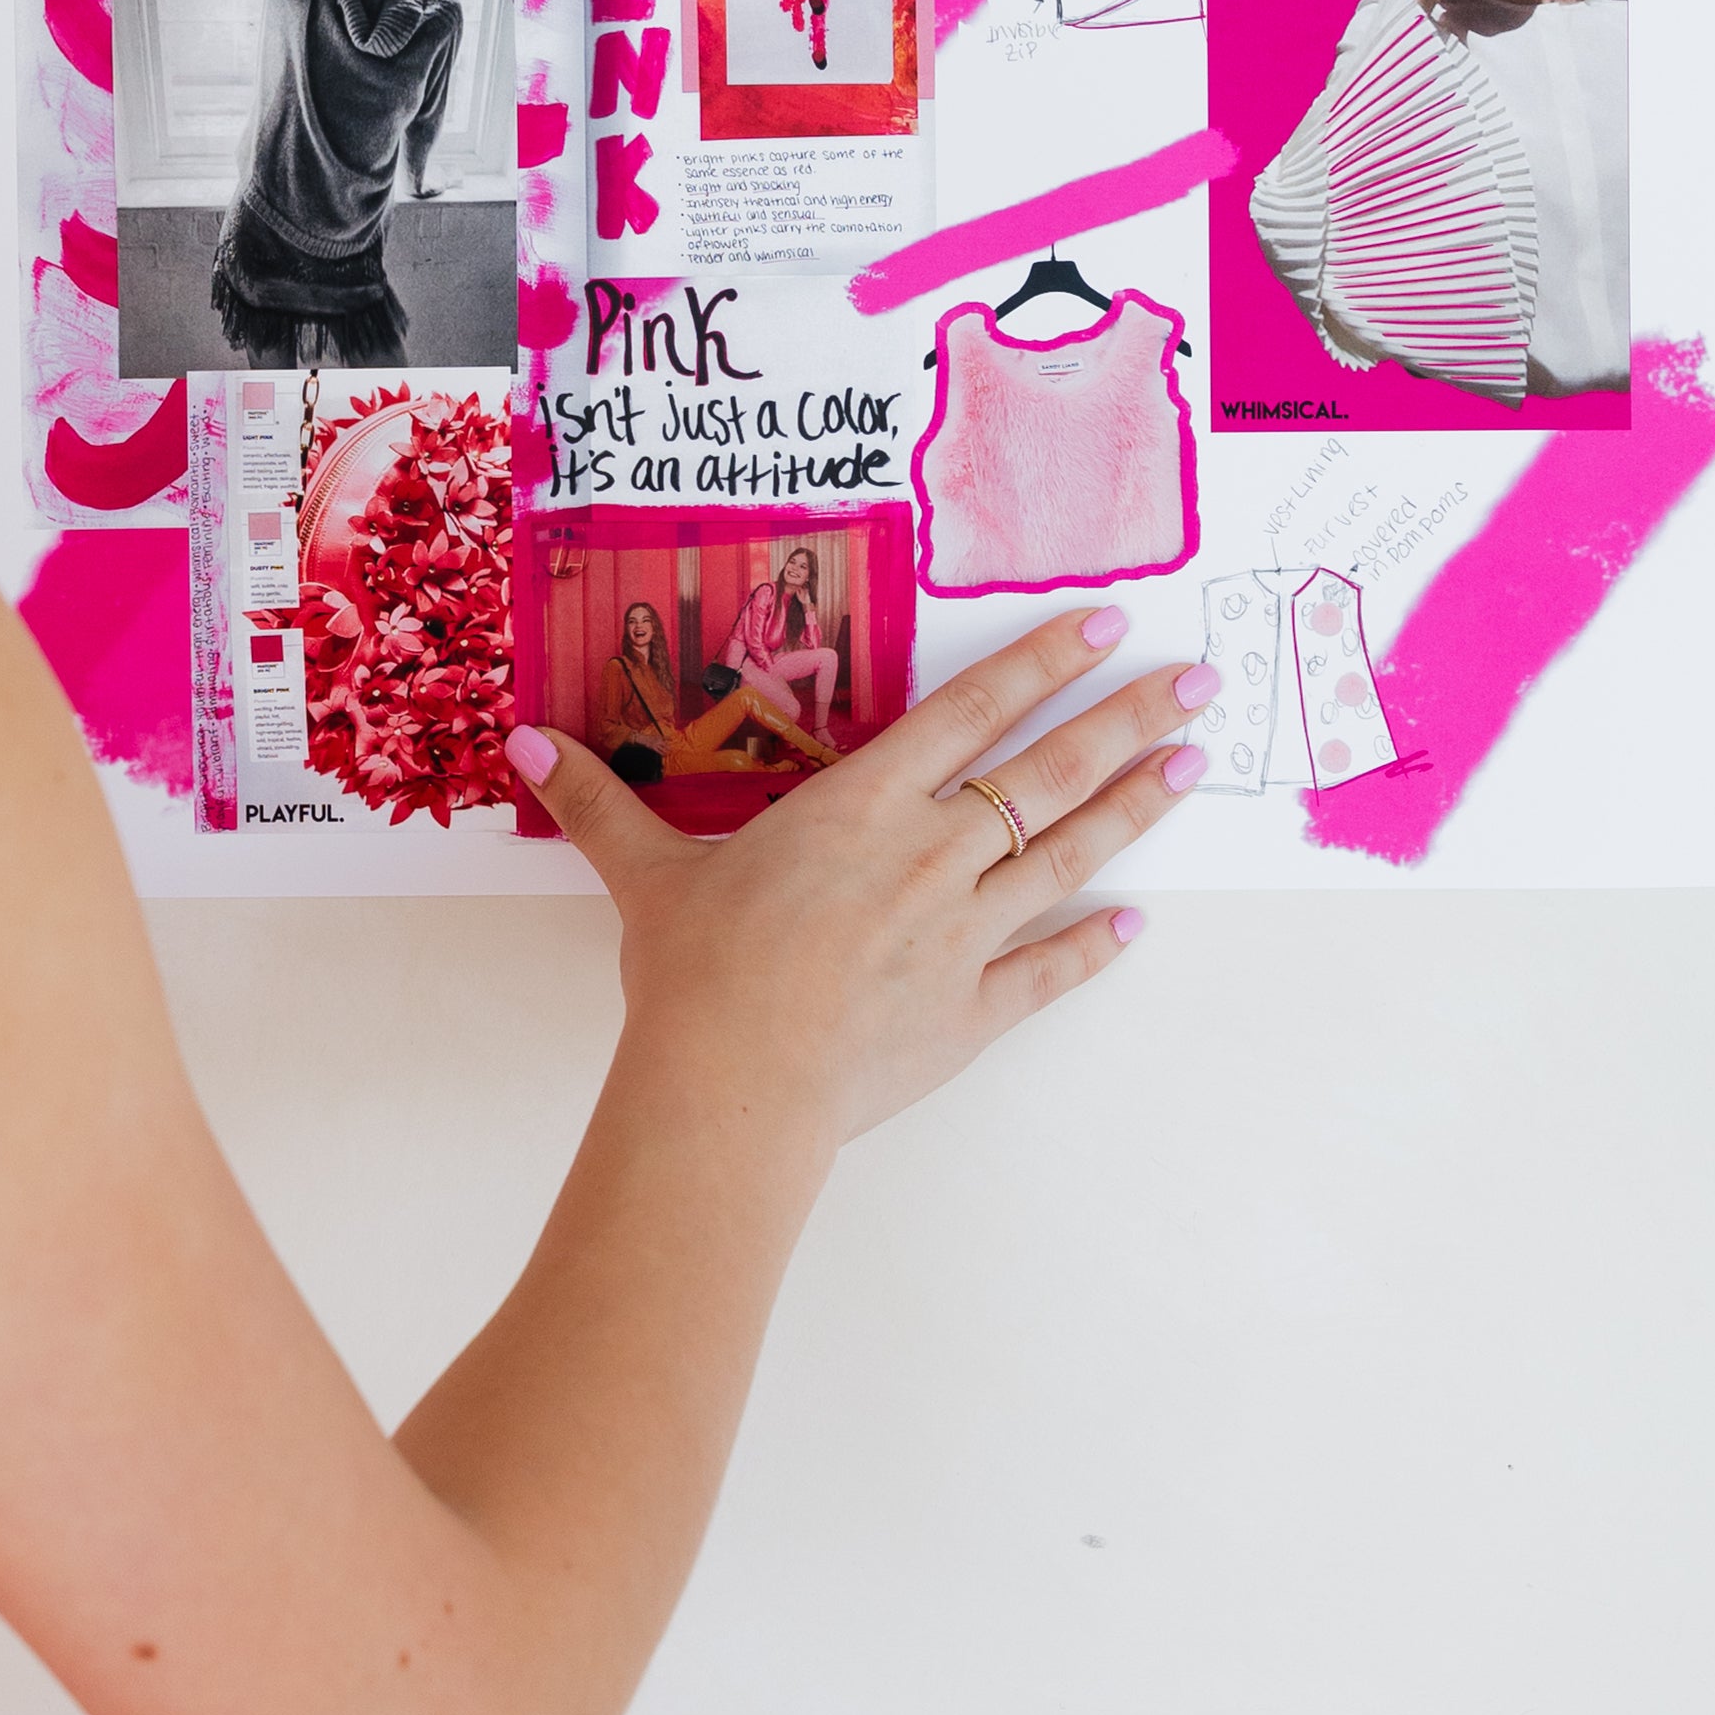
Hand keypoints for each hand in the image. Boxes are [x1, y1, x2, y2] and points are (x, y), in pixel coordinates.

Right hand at [505, 615, 1200, 1155]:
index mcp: (863, 806)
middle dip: (1126, 721)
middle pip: (1047, 773)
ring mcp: (963, 936)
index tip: (1100, 625)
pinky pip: (1047, 972)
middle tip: (1194, 684)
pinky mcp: (972, 1014)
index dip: (1038, 664)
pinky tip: (1134, 924)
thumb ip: (596, 801)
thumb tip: (521, 744)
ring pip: (1067, 856)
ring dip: (1134, 809)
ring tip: (1192, 768)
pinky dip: (1092, 948)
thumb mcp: (644, 874)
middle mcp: (931, 856)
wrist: (733, 1089)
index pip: (970, 714)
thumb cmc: (695, 973)